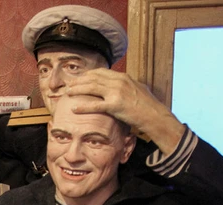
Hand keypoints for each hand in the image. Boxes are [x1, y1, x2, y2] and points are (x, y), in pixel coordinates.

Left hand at [65, 68, 184, 153]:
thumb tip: (120, 82)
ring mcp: (116, 93)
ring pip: (91, 88)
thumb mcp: (137, 88)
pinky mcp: (115, 105)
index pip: (101, 72)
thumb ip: (126, 85)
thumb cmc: (147, 105)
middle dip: (79, 81)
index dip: (87, 75)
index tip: (79, 78)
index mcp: (123, 77)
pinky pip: (95, 105)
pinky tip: (74, 109)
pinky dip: (83, 107)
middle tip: (68, 84)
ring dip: (77, 90)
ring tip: (68, 93)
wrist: (154, 115)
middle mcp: (119, 82)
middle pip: (93, 79)